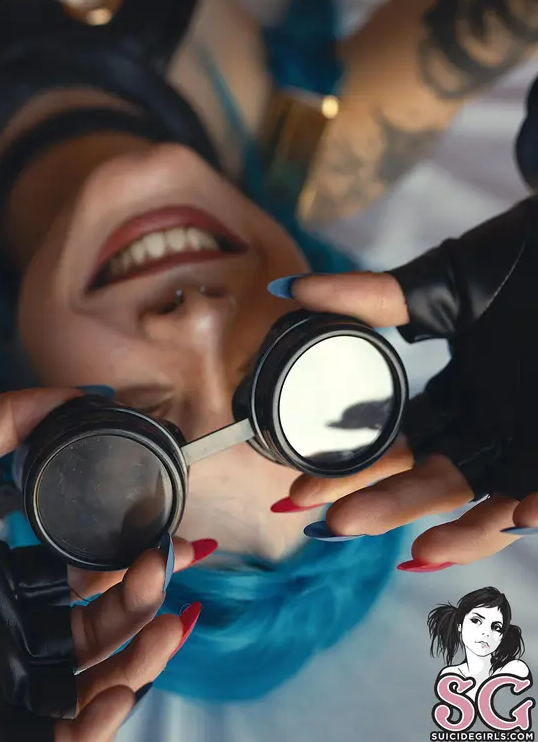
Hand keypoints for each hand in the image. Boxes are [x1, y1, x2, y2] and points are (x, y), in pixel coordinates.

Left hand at [0, 388, 199, 740]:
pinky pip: (41, 738)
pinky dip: (89, 730)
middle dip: (146, 608)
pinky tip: (118, 691)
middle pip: (98, 633)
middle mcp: (2, 625)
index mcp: (2, 572)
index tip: (185, 542)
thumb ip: (25, 415)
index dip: (138, 567)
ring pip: (84, 689)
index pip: (89, 582)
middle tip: (171, 572)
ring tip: (168, 625)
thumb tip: (94, 392)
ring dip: (137, 664)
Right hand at [274, 196, 537, 570]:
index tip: (299, 492)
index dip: (351, 474)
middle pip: (434, 483)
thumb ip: (372, 294)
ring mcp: (530, 441)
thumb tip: (292, 290)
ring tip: (419, 547)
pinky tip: (518, 514)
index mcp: (459, 399)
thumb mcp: (443, 281)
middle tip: (335, 522)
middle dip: (384, 507)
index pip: (397, 449)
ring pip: (494, 506)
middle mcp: (493, 428)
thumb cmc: (522, 258)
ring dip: (460, 533)